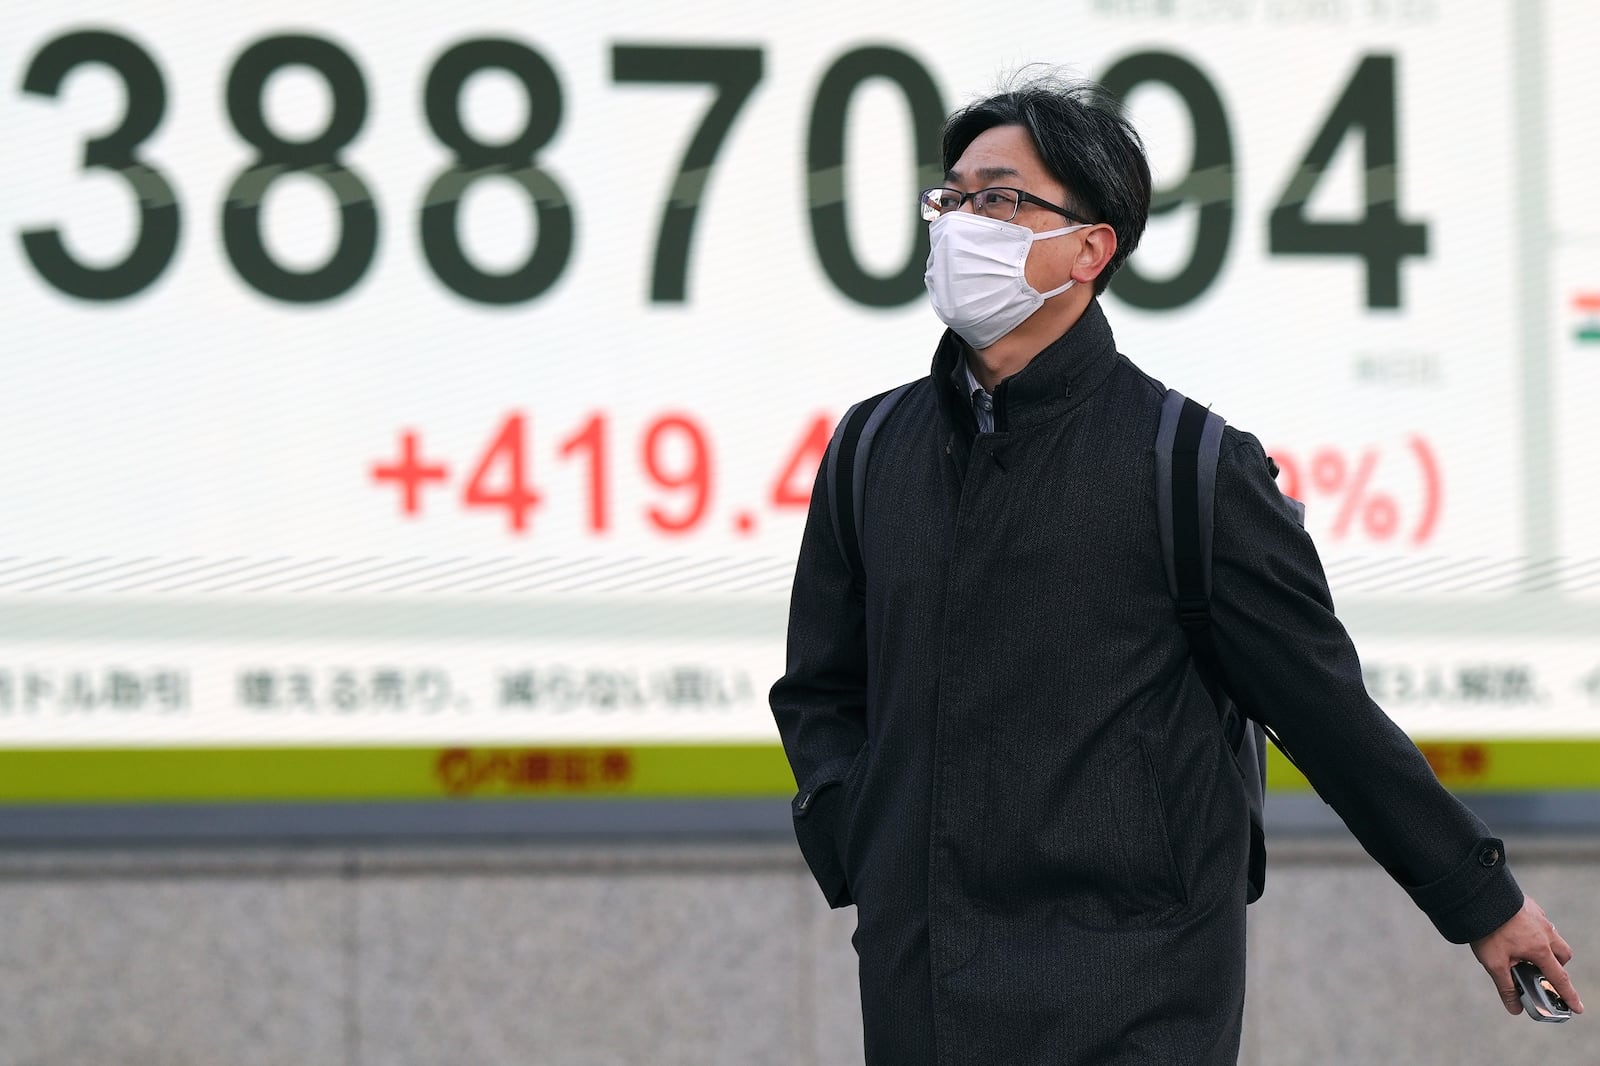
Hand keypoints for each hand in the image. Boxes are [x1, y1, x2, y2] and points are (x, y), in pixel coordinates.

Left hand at [1471, 896, 1582, 1015]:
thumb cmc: (1488, 930)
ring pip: (1553, 935)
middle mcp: (1545, 932)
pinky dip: (1535, 929)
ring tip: (1526, 950)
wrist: (1479, 895)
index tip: (1578, 1007)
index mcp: (1540, 949)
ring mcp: (1539, 917)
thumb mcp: (1494, 963)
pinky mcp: (1530, 905)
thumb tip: (1515, 1009)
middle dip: (1558, 965)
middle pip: (1563, 953)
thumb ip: (1506, 987)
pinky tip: (1516, 929)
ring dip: (1547, 945)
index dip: (1569, 995)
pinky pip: (1540, 921)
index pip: (1559, 978)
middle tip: (1542, 971)